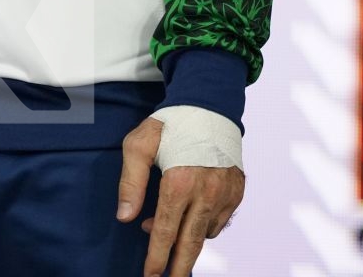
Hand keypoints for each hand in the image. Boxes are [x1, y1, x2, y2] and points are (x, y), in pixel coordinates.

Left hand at [116, 117, 244, 276]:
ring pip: (206, 233)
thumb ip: (131, 181)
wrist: (210, 103)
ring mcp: (225, 193)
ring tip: (171, 239)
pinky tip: (191, 218)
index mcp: (180, 181)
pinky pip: (220, 220)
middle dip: (178, 268)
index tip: (149, 276)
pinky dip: (205, 226)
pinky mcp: (237, 191)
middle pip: (191, 243)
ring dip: (189, 242)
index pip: (166, 231)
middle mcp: (207, 192)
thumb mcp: (139, 143)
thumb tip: (125, 216)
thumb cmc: (170, 123)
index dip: (156, 257)